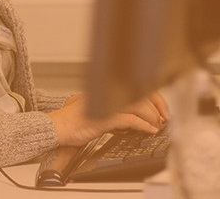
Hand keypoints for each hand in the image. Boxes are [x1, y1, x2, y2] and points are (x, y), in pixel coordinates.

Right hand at [47, 92, 169, 146]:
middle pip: (141, 94)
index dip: (152, 97)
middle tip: (163, 120)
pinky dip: (143, 125)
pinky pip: (129, 120)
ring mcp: (105, 105)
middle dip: (157, 107)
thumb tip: (132, 122)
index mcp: (105, 90)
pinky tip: (149, 131)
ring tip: (156, 127)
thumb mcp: (96, 113)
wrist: (56, 128)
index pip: (135, 87)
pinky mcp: (103, 118)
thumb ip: (114, 114)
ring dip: (151, 117)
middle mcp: (106, 94)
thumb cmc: (72, 123)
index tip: (161, 109)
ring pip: (138, 106)